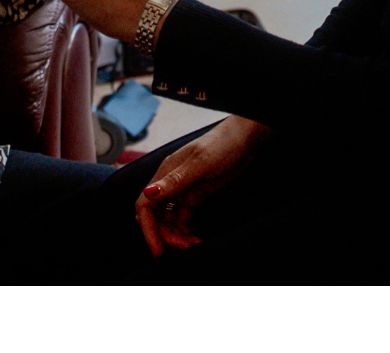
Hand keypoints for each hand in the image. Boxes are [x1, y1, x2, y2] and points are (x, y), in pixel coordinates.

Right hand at [135, 116, 273, 257]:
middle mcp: (170, 184)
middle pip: (155, 217)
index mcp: (165, 173)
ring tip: (193, 246)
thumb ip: (174, 180)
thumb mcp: (199, 163)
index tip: (157, 249)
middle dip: (163, 236)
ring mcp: (183, 192)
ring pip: (169, 221)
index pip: (145, 206)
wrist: (244, 140)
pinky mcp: (195, 197)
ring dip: (177, 237)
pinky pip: (184, 221)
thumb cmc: (221, 145)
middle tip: (182, 247)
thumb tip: (148, 193)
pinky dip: (187, 233)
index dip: (148, 229)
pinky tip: (196, 240)